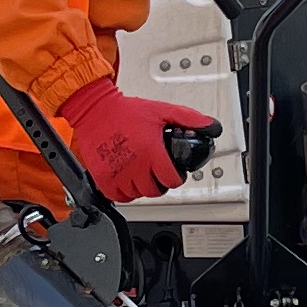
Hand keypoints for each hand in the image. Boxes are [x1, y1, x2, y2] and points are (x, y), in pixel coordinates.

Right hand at [58, 76, 214, 201]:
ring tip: (141, 173)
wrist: (95, 109)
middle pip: (155, 191)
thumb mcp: (162, 111)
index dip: (176, 177)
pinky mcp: (102, 178)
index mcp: (151, 152)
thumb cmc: (125, 111)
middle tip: (156, 172)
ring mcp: (117, 174)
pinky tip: (126, 179)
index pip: (172, 180)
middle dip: (159, 182)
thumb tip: (211, 126)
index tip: (172, 172)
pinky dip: (124, 192)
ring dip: (141, 187)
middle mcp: (135, 166)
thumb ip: (189, 119)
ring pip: (137, 195)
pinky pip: (118, 197)